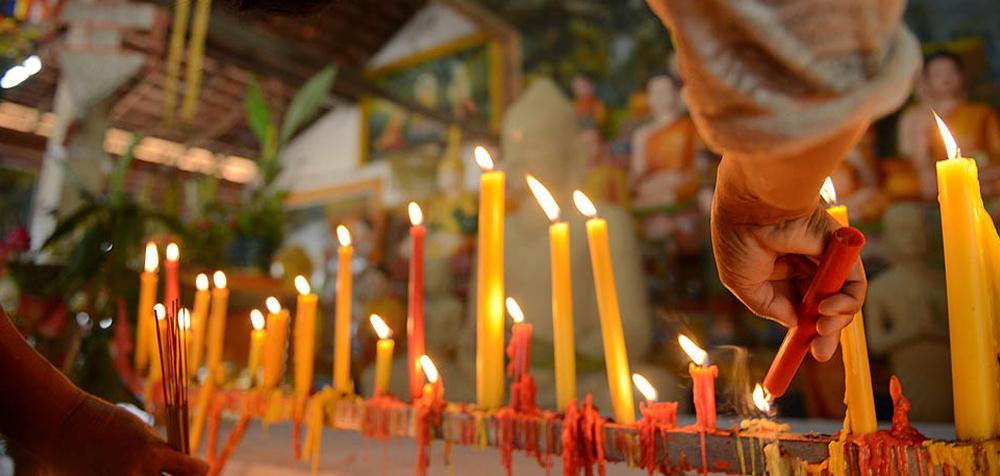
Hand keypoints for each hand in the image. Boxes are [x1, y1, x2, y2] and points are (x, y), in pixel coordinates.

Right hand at [44, 395, 207, 475]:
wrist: (62, 426)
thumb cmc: (105, 421)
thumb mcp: (140, 430)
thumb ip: (159, 449)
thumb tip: (178, 463)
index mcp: (151, 454)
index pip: (192, 470)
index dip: (200, 468)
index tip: (201, 466)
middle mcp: (136, 475)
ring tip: (151, 473)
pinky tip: (132, 474)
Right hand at [711, 174, 866, 361]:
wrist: (755, 207)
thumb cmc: (740, 239)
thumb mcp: (741, 283)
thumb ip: (767, 306)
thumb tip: (794, 323)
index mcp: (775, 271)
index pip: (795, 306)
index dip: (800, 330)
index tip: (802, 352)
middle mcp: (801, 266)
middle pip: (820, 309)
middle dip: (822, 335)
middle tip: (820, 353)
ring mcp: (823, 261)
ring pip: (839, 302)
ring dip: (834, 323)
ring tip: (821, 328)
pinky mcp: (843, 255)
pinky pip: (854, 286)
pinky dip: (847, 304)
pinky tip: (828, 311)